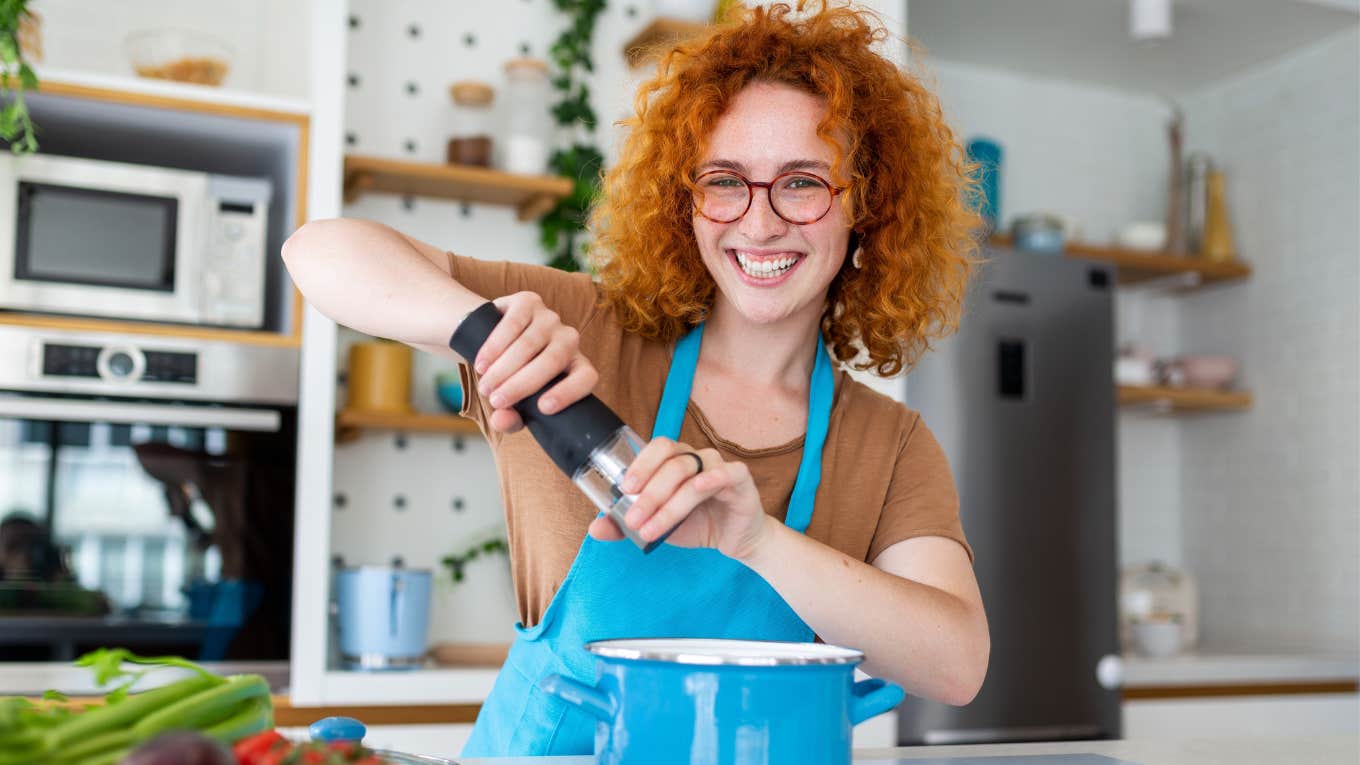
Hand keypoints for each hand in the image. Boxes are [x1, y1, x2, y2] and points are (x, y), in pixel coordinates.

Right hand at [471, 291, 598, 432]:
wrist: (491, 338)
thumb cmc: (511, 376)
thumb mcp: (513, 403)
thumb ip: (511, 417)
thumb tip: (501, 420)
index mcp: (576, 366)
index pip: (586, 377)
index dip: (569, 392)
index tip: (544, 408)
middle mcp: (568, 339)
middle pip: (553, 360)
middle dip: (522, 384)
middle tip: (496, 401)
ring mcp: (550, 318)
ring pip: (530, 344)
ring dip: (503, 368)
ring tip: (485, 386)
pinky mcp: (528, 302)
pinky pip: (513, 323)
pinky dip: (495, 346)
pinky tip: (482, 364)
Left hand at [586, 437, 773, 560]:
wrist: (733, 541)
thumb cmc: (696, 524)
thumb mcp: (657, 524)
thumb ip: (626, 524)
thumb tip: (594, 528)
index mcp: (676, 460)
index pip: (657, 448)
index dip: (641, 465)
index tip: (625, 490)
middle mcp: (697, 457)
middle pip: (671, 462)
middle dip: (649, 492)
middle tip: (633, 518)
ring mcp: (719, 466)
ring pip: (691, 474)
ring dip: (668, 503)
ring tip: (651, 529)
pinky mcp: (740, 480)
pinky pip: (728, 472)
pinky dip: (713, 477)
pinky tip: (699, 488)